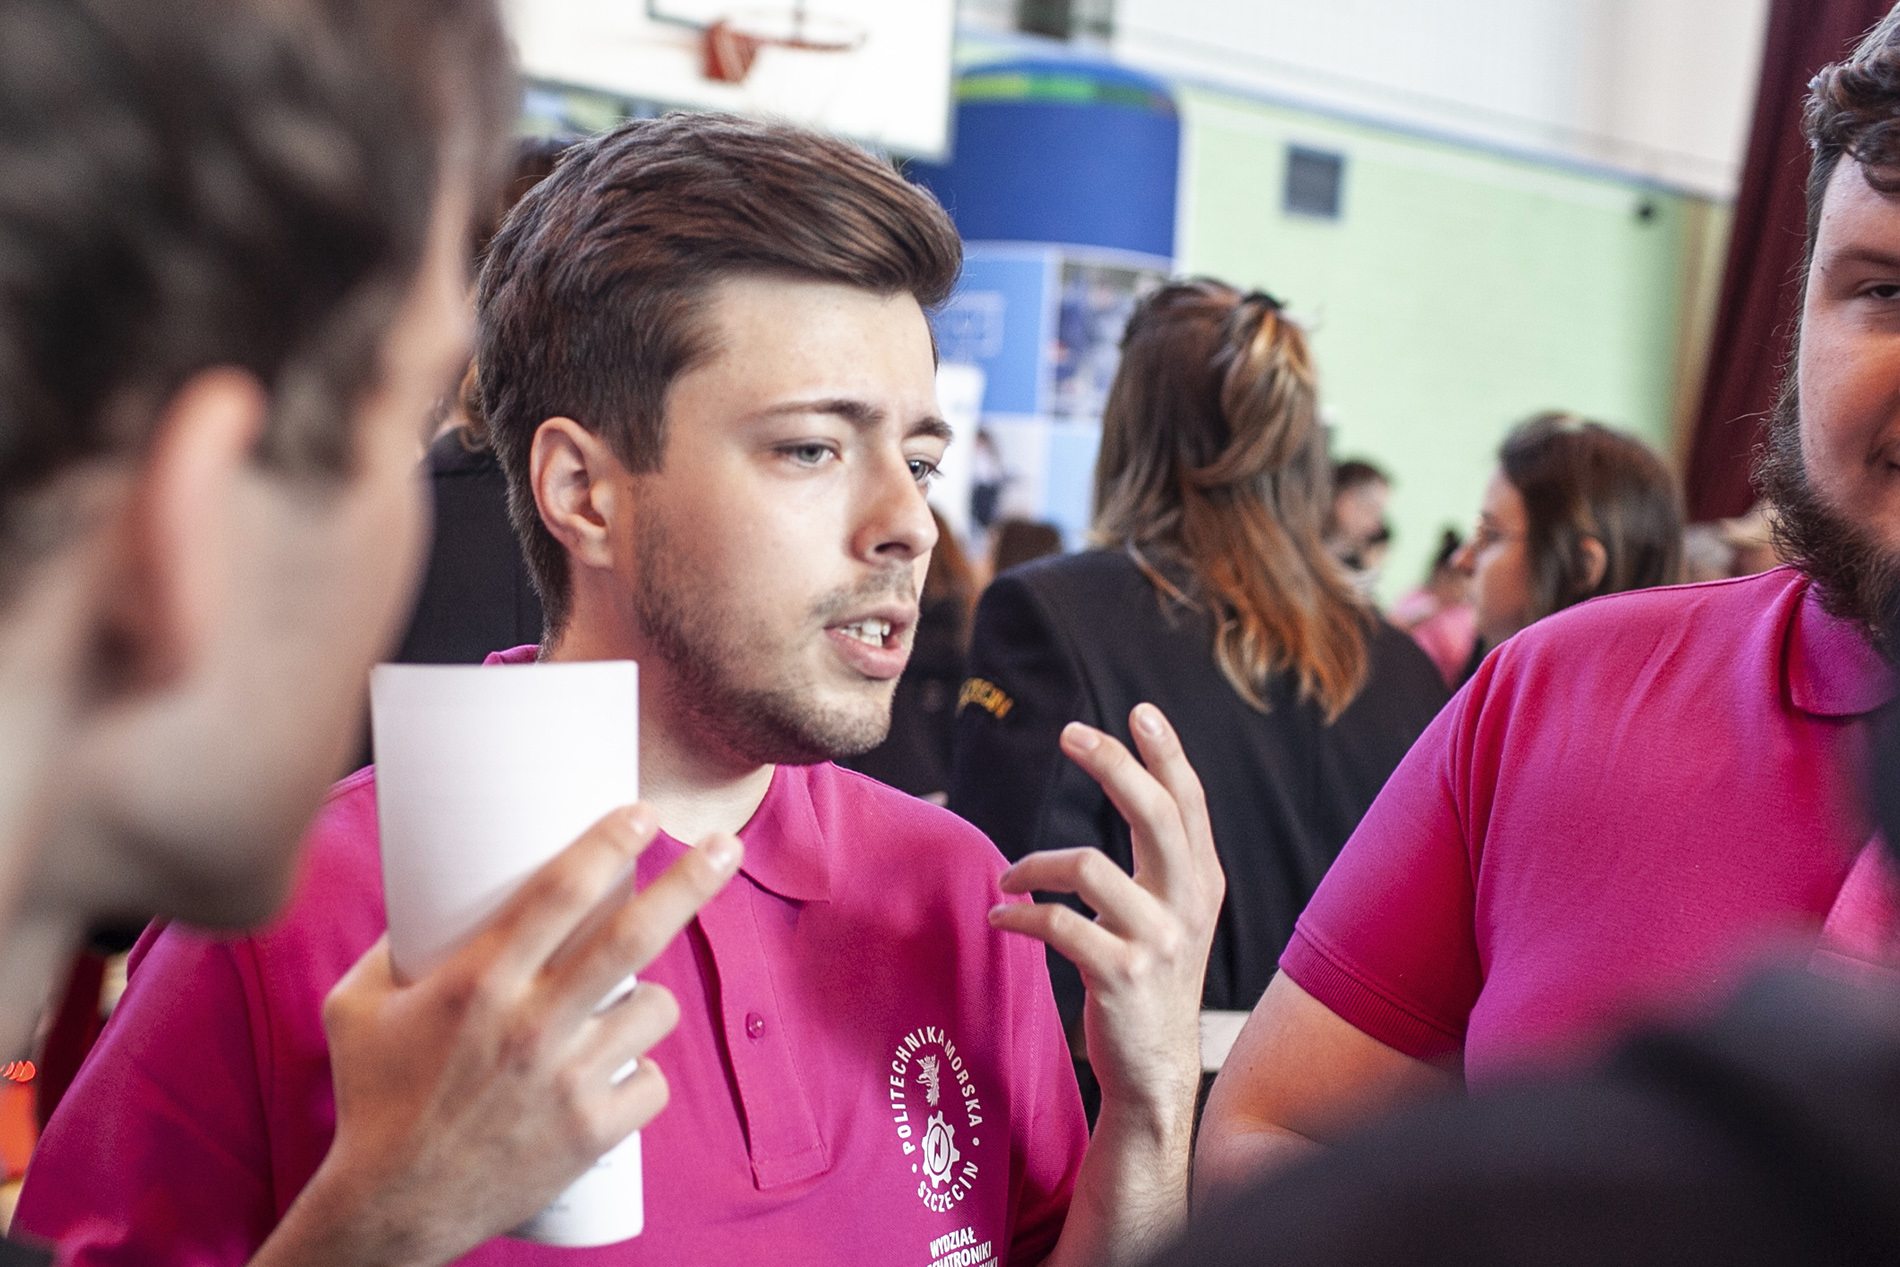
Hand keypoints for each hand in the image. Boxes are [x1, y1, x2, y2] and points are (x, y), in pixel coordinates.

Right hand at [255, 804, 740, 1266]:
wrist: (391, 1207)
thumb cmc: (373, 1098)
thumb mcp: (358, 1006)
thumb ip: (393, 945)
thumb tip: (423, 891)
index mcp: (478, 984)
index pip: (559, 893)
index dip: (610, 843)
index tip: (644, 812)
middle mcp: (531, 1027)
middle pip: (634, 937)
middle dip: (689, 883)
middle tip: (726, 845)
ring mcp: (568, 1082)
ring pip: (656, 1008)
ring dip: (650, 997)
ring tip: (623, 1003)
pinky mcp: (592, 1133)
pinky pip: (653, 1080)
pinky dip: (641, 1072)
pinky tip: (615, 1071)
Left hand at [989, 703, 1223, 1130]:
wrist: (1155, 1070)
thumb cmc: (1151, 980)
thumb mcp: (1173, 916)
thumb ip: (1162, 859)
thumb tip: (1130, 783)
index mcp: (1202, 881)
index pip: (1189, 802)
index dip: (1166, 753)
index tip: (1139, 710)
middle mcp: (1188, 904)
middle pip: (1154, 813)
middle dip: (1112, 763)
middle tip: (1070, 731)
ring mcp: (1158, 941)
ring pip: (1090, 867)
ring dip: (1035, 865)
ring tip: (1009, 876)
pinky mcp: (1120, 975)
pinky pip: (1057, 924)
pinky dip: (1019, 915)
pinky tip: (1001, 916)